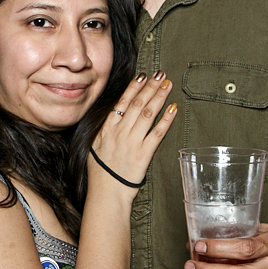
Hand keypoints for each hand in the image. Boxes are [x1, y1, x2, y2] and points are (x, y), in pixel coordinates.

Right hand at [90, 71, 176, 193]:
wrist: (106, 194)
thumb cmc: (100, 175)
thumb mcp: (94, 148)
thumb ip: (105, 132)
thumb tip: (113, 119)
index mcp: (107, 130)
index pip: (121, 103)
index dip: (133, 88)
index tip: (142, 76)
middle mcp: (119, 133)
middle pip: (137, 104)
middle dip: (150, 87)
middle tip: (160, 74)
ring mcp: (132, 143)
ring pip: (147, 114)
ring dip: (159, 97)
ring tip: (168, 85)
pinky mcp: (144, 154)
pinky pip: (157, 133)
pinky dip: (166, 119)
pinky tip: (173, 108)